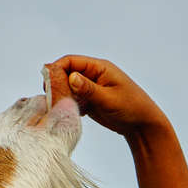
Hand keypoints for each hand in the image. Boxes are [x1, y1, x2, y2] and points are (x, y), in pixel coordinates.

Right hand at [49, 55, 169, 138]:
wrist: (141, 125)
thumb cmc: (131, 107)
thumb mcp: (109, 98)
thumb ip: (89, 89)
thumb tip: (71, 77)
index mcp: (99, 68)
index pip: (71, 61)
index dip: (56, 68)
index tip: (47, 82)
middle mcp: (92, 76)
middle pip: (66, 73)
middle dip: (56, 84)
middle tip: (49, 98)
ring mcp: (89, 89)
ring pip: (67, 87)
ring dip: (60, 96)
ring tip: (56, 107)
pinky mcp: (88, 101)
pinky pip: (72, 99)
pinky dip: (66, 105)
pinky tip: (66, 114)